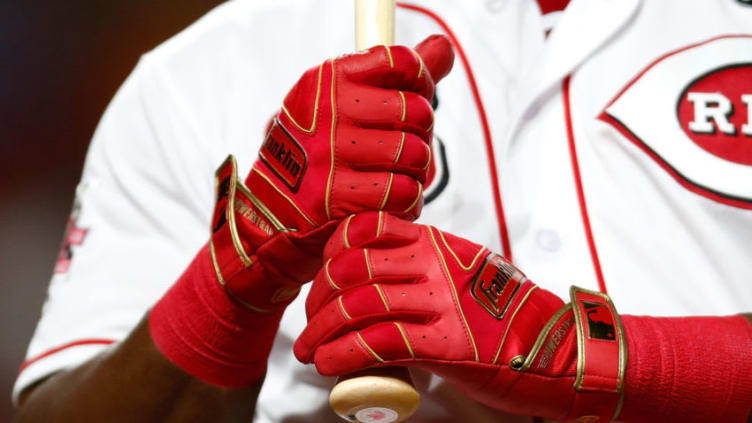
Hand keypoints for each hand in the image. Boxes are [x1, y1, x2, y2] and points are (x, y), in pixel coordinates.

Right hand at [217, 34, 454, 301]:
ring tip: (399, 178)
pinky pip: (401, 193)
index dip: (422, 83)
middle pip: (417, 111)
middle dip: (422, 137)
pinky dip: (406, 202)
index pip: (402, 62)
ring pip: (414, 154)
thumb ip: (395, 76)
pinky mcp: (333, 196)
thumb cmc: (317, 153)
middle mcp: (328, 110)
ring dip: (416, 173)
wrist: (268, 211)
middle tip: (406, 152)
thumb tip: (444, 48)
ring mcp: (328, 153)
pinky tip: (391, 203)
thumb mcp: (341, 103)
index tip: (415, 101)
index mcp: (330, 79)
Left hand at [294, 212, 627, 421]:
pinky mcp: (448, 344)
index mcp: (437, 244)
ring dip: (321, 333)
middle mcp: (435, 265)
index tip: (323, 280)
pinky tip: (330, 366)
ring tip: (310, 352)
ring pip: (358, 305)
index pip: (366, 227)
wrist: (561, 349)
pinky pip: (378, 343)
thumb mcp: (464, 274)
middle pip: (351, 268)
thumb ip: (423, 269)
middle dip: (318, 300)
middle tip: (311, 325)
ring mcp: (442, 302)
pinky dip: (343, 355)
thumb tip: (375, 284)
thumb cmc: (509, 316)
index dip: (332, 253)